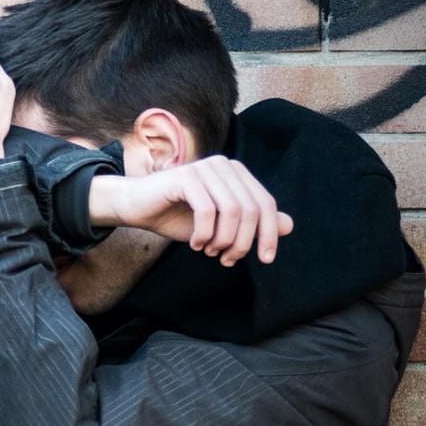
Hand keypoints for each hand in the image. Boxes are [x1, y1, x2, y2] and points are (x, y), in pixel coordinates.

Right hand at [86, 156, 293, 265]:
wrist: (136, 207)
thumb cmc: (177, 216)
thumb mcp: (219, 226)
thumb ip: (252, 223)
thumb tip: (289, 225)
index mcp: (237, 174)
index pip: (265, 204)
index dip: (269, 234)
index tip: (265, 260)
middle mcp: (225, 165)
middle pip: (251, 209)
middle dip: (243, 241)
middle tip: (227, 260)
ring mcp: (205, 168)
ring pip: (232, 211)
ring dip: (223, 240)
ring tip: (209, 252)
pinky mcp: (186, 177)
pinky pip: (207, 211)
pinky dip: (204, 234)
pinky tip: (195, 244)